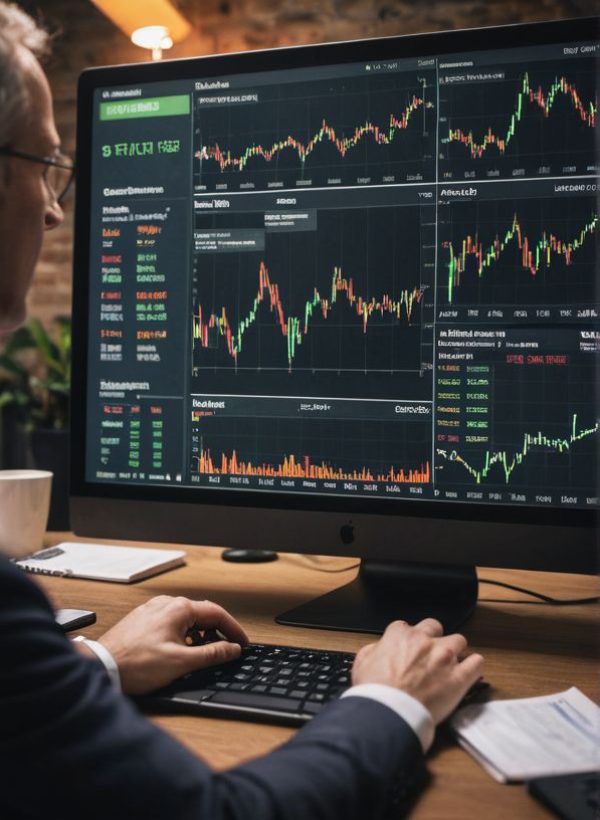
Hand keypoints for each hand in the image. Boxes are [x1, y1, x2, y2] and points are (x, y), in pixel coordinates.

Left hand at [96, 595, 247, 694]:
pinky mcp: (143, 619)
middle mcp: (166, 604)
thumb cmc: (136, 664)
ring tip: (204, 653)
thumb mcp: (182, 662)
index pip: (217, 613)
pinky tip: (180, 650)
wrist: (101, 666)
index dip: (234, 629)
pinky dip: (184, 634)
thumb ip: (212, 654)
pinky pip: (172, 622)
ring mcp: (153, 610)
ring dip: (200, 634)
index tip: (242, 643)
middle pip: (202, 614)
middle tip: (228, 648)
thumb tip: (231, 649)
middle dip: (218, 631)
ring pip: (187, 618)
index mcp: (179, 608)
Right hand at [351, 618, 483, 723]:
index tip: (408, 648)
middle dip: (433, 638)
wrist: (389, 713)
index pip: (406, 627)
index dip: (407, 639)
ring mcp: (444, 658)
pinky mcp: (459, 677)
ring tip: (451, 663)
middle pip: (435, 627)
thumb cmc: (375, 692)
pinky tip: (471, 671)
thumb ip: (373, 650)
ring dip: (455, 650)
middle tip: (430, 653)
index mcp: (400, 635)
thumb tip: (378, 650)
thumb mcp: (362, 663)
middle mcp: (424, 641)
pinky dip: (474, 666)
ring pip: (459, 641)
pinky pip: (476, 664)